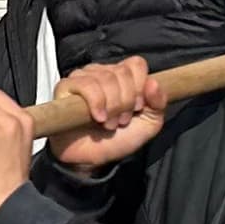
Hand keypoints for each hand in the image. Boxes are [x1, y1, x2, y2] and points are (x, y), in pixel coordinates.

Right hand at [52, 56, 166, 172]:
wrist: (92, 159)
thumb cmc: (118, 139)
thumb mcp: (149, 124)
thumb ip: (159, 103)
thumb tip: (153, 83)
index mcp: (123, 76)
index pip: (136, 64)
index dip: (140, 86)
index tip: (137, 108)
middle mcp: (102, 72)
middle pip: (122, 72)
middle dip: (126, 102)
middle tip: (121, 120)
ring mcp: (82, 77)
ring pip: (106, 78)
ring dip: (112, 106)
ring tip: (108, 123)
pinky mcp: (65, 87)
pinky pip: (86, 84)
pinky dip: (96, 103)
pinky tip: (98, 118)